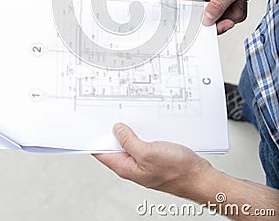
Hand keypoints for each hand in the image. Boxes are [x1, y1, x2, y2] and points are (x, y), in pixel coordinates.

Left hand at [93, 123, 210, 199]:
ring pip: (131, 142)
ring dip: (129, 131)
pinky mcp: (155, 157)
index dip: (95, 138)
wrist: (199, 177)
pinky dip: (142, 133)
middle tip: (111, 114)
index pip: (102, 153)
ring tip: (129, 116)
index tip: (92, 124)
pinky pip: (143, 142)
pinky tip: (145, 124)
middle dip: (112, 131)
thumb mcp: (148, 152)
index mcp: (126, 167)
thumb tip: (117, 130)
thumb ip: (129, 141)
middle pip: (115, 146)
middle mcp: (133, 166)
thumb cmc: (177, 171)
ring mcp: (144, 161)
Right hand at [186, 0, 278, 33]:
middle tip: (229, 18)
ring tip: (239, 1)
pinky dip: (239, 12)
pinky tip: (242, 2)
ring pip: (221, 18)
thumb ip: (218, 3)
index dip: (194, 20)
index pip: (190, 7)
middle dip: (221, 19)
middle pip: (207, 17)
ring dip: (233, 14)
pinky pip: (231, 15)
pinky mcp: (230, 1)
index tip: (206, 26)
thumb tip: (206, 17)